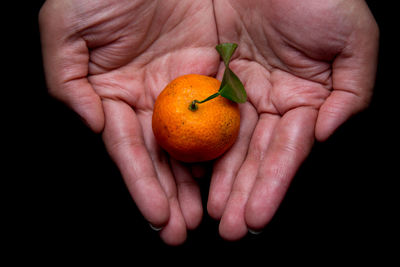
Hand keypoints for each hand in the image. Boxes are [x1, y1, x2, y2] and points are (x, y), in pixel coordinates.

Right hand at [39, 0, 219, 244]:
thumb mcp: (66, 31)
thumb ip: (70, 84)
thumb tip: (94, 127)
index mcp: (114, 94)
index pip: (129, 149)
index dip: (141, 184)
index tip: (156, 218)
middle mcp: (149, 98)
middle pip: (162, 155)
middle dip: (171, 195)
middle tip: (182, 231)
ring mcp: (182, 86)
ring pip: (193, 141)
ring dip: (200, 181)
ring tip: (208, 216)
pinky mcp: (212, 68)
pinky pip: (221, 109)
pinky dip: (225, 142)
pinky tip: (229, 173)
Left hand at [208, 0, 378, 239]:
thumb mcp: (353, 39)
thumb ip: (350, 92)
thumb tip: (323, 136)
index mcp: (304, 99)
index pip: (286, 151)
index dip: (273, 185)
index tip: (257, 219)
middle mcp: (269, 102)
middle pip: (254, 156)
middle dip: (243, 194)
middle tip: (230, 230)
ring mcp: (238, 92)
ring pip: (226, 143)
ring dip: (219, 181)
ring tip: (208, 215)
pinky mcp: (210, 77)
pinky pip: (200, 114)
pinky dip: (195, 143)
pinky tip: (188, 174)